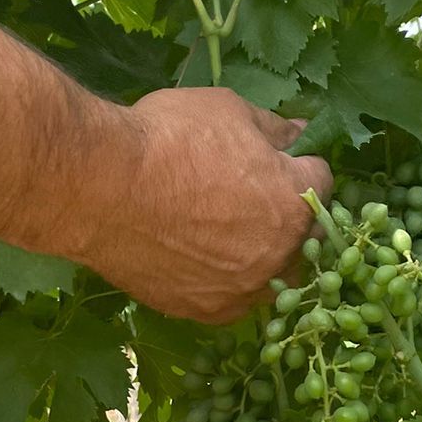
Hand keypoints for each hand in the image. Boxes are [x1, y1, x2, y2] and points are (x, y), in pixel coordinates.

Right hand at [81, 90, 332, 323]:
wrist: (100, 189)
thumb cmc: (168, 140)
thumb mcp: (227, 111)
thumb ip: (272, 127)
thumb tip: (299, 131)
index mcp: (295, 201)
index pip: (321, 181)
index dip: (297, 166)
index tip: (273, 160)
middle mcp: (279, 254)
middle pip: (305, 238)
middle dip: (289, 217)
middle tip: (250, 198)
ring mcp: (242, 289)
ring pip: (272, 277)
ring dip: (261, 257)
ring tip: (226, 234)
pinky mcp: (205, 310)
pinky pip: (230, 299)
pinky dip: (222, 281)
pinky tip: (197, 258)